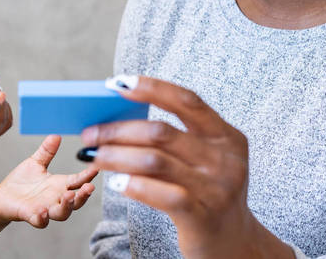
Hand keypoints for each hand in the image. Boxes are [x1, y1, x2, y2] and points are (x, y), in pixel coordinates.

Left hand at [0, 135, 97, 227]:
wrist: (2, 197)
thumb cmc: (22, 181)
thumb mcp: (36, 163)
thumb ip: (47, 152)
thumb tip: (56, 135)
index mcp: (59, 185)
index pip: (78, 181)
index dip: (87, 176)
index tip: (96, 168)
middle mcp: (55, 199)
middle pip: (76, 202)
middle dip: (84, 195)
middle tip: (89, 187)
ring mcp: (44, 208)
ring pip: (62, 213)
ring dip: (67, 206)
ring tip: (69, 196)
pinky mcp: (30, 215)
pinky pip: (39, 221)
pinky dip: (42, 218)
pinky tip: (43, 212)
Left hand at [81, 76, 292, 258]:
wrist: (235, 246)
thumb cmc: (208, 197)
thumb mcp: (206, 162)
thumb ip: (176, 141)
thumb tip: (119, 119)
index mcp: (227, 137)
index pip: (186, 101)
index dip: (151, 88)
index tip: (117, 83)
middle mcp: (225, 159)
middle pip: (161, 132)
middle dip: (118, 130)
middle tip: (90, 133)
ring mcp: (216, 188)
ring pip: (154, 161)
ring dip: (116, 156)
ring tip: (93, 156)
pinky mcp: (203, 216)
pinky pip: (163, 194)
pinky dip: (134, 185)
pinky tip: (115, 184)